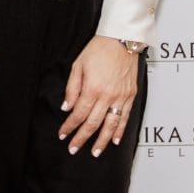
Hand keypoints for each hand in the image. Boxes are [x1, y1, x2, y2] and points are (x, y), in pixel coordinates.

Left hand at [58, 35, 138, 157]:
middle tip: (73, 149)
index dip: (70, 126)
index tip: (63, 135)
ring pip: (110, 125)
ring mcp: (121, 97)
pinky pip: (125, 117)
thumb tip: (67, 107)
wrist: (121, 40)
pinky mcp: (130, 96)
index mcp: (92, 88)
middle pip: (93, 123)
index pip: (78, 114)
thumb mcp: (78, 65)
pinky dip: (120, 130)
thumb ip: (72, 88)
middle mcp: (107, 96)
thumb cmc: (98, 50)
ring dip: (101, 141)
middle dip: (82, 138)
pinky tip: (114, 140)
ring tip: (95, 152)